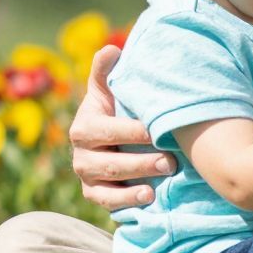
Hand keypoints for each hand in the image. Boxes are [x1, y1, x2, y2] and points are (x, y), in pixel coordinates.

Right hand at [69, 45, 174, 208]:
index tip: (157, 130)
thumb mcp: (109, 89)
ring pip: (109, 184)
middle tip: (172, 160)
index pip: (106, 130)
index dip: (131, 131)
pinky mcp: (95, 195)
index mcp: (83, 126)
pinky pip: (108, 202)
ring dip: (138, 182)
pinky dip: (128, 202)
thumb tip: (111, 50)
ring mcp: (86, 177)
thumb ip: (106, 70)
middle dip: (141, 161)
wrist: (111, 138)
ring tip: (164, 178)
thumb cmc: (115, 108)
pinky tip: (150, 197)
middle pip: (109, 162)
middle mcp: (80, 154)